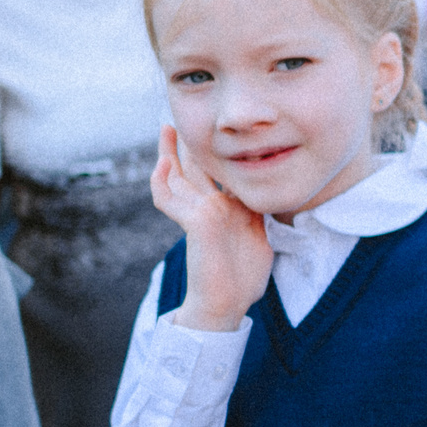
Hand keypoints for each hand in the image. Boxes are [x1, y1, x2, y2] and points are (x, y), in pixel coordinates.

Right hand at [150, 127, 272, 332]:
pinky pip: (170, 198)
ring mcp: (201, 213)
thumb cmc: (244, 279)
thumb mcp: (257, 235)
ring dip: (169, 154)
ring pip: (178, 178)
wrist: (228, 305)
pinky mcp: (198, 222)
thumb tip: (265, 197)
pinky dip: (162, 181)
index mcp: (224, 209)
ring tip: (168, 129)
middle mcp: (209, 208)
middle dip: (185, 146)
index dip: (212, 155)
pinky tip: (162, 164)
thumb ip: (254, 214)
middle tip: (179, 122)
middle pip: (191, 170)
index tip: (216, 136)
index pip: (214, 175)